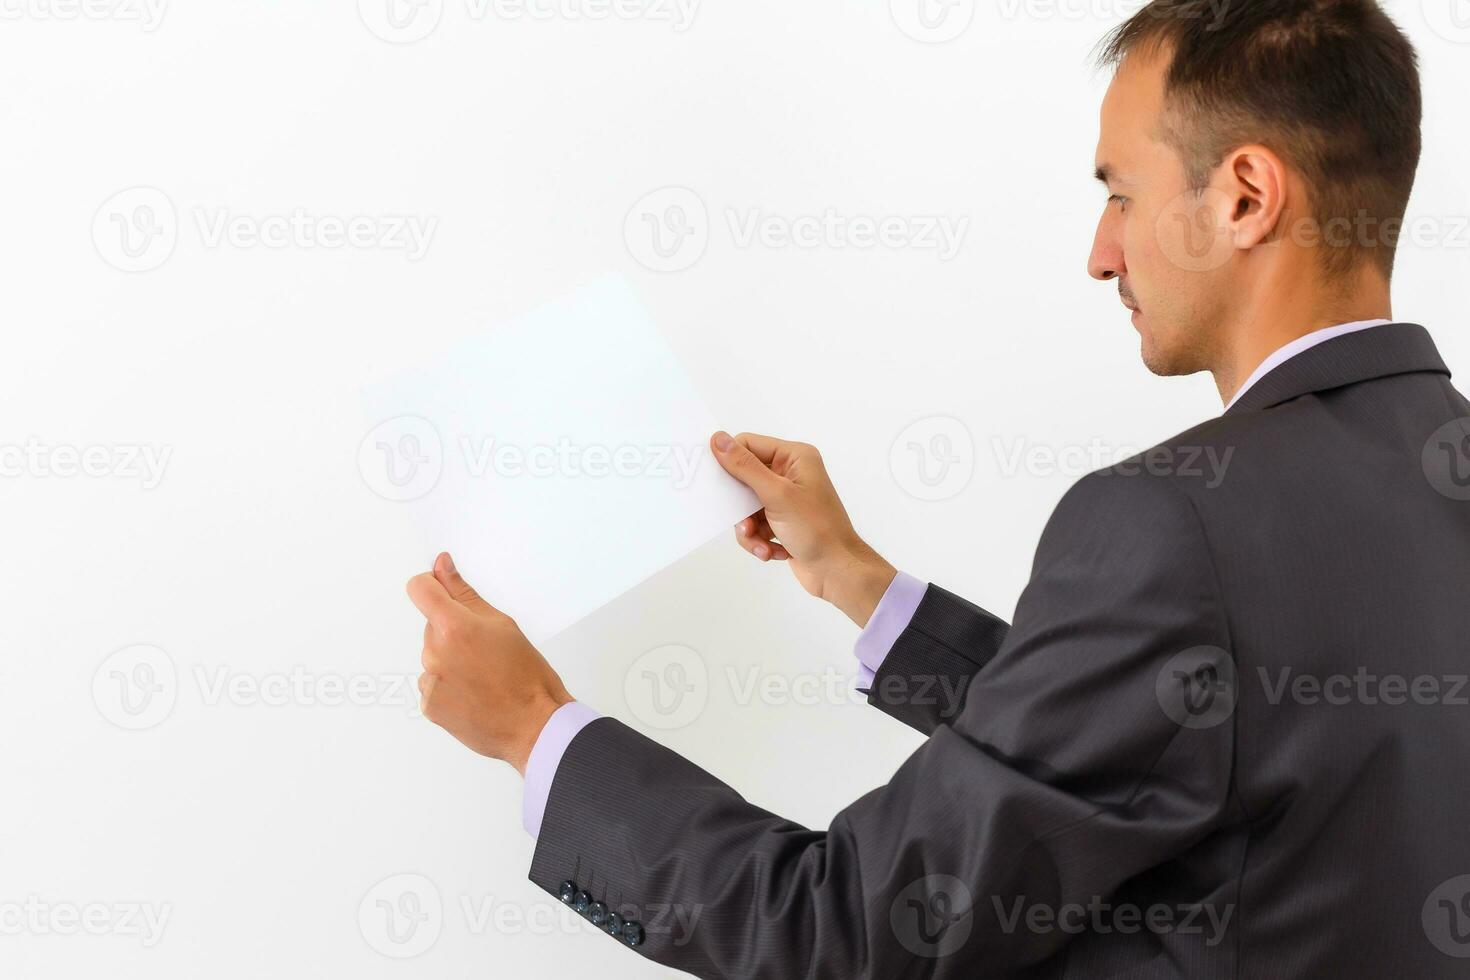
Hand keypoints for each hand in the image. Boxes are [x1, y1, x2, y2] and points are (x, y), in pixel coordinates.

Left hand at [408, 552, 572, 773]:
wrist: (533, 725)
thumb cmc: (526, 676)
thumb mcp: (502, 624)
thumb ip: (464, 594)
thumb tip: (441, 566)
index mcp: (453, 627)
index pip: (419, 589)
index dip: (432, 586)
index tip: (444, 591)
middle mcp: (435, 653)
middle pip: (432, 626)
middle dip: (453, 630)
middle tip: (485, 648)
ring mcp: (429, 682)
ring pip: (434, 655)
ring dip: (451, 659)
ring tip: (484, 675)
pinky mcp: (429, 706)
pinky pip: (433, 683)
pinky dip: (449, 685)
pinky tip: (475, 693)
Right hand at [711, 431, 895, 627]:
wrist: (837, 571)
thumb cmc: (818, 531)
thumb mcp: (777, 495)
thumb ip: (745, 467)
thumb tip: (719, 440)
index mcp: (795, 457)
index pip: (749, 445)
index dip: (731, 462)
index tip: (718, 482)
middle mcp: (791, 473)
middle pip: (744, 478)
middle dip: (740, 506)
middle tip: (744, 521)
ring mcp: (786, 499)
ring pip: (746, 506)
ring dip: (750, 529)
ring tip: (763, 543)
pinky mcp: (782, 521)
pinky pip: (755, 525)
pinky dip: (759, 540)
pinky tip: (773, 551)